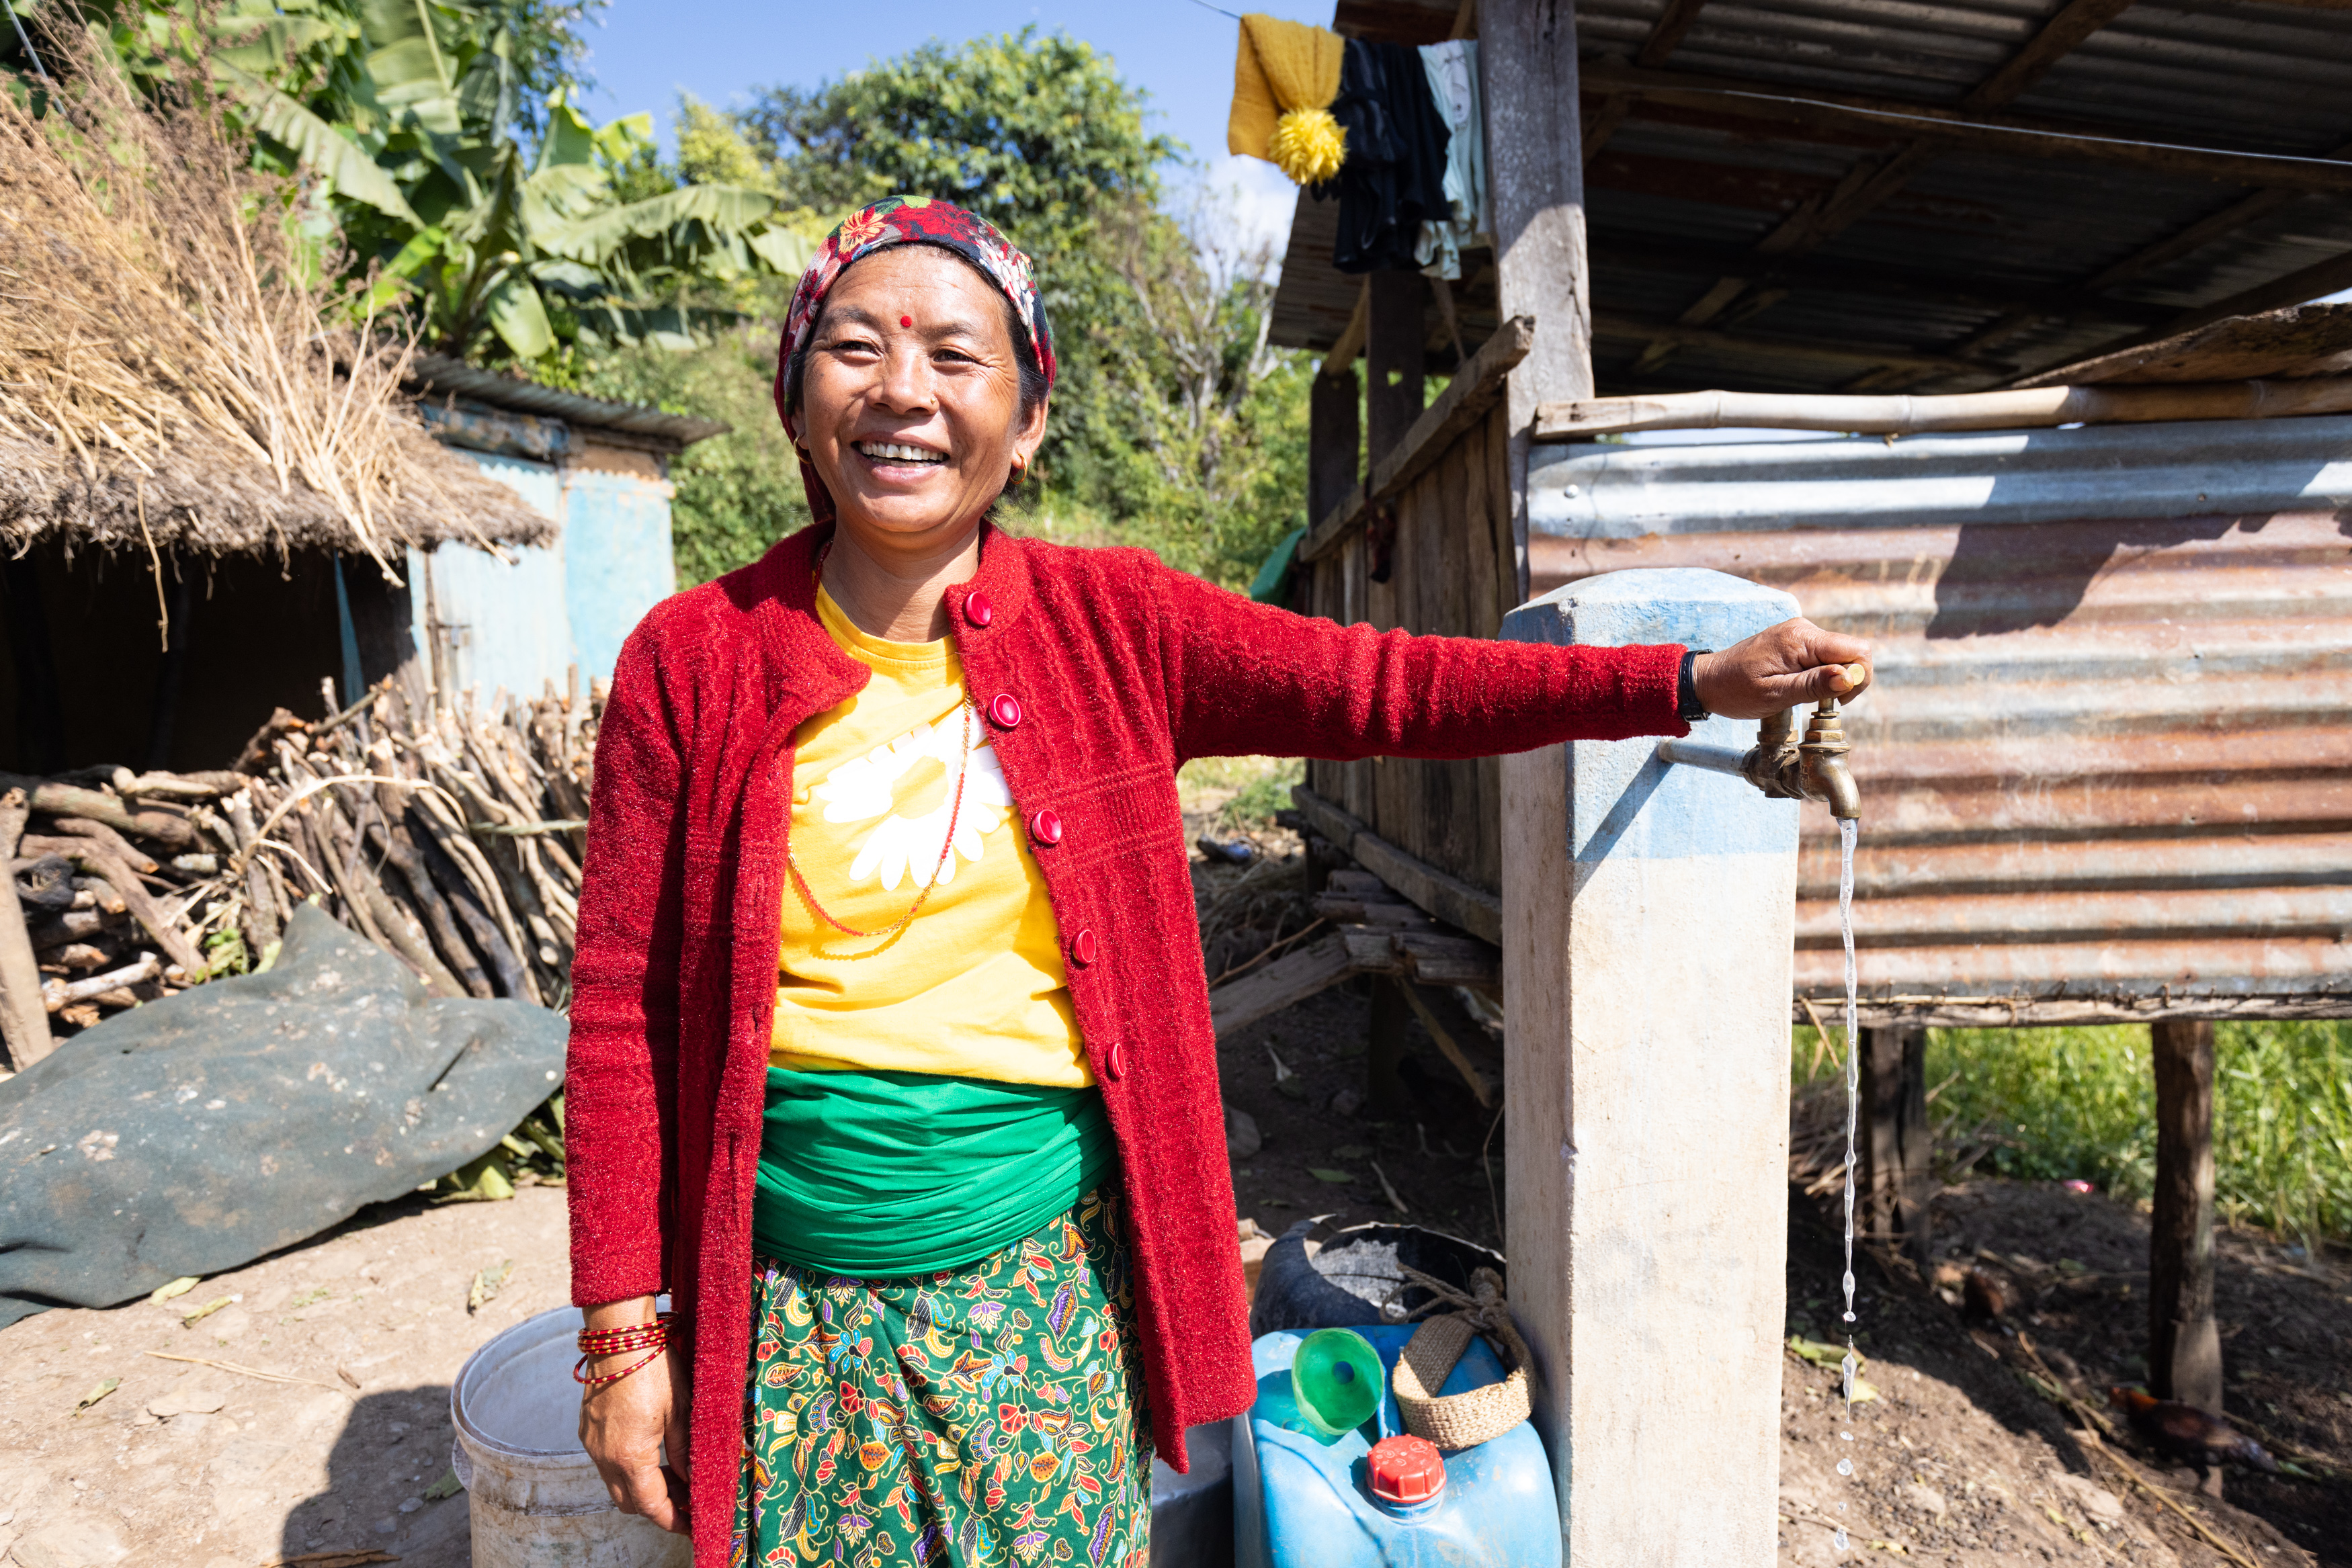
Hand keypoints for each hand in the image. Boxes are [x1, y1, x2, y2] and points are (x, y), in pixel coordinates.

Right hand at [578, 1303, 691, 1534]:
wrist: (618, 1334)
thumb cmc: (654, 1367)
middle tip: (686, 1498)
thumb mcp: (680, 1411)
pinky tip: (650, 1452)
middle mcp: (604, 1457)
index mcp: (630, 1457)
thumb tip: (693, 1480)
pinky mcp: (588, 1429)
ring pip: (616, 1484)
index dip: (673, 1520)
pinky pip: (606, 1462)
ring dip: (642, 1486)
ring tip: (673, 1474)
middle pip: (630, 1502)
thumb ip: (684, 1451)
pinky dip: (628, 1467)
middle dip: (658, 1506)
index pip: (651, 1506)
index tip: (691, 1525)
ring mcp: (592, 1443)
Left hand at [1691, 618, 1870, 720]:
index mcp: (1801, 639)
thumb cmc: (1735, 690)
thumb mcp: (1774, 694)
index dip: (1858, 677)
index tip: (1837, 700)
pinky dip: (1820, 675)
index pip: (1857, 650)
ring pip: (1839, 655)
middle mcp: (1804, 629)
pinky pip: (1823, 656)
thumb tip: (1849, 676)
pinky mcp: (1796, 642)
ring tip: (1800, 694)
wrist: (1707, 681)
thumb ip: (1813, 684)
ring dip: (1831, 679)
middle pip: (1852, 652)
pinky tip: (1798, 686)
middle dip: (1846, 680)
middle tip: (1818, 701)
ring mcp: (1800, 634)